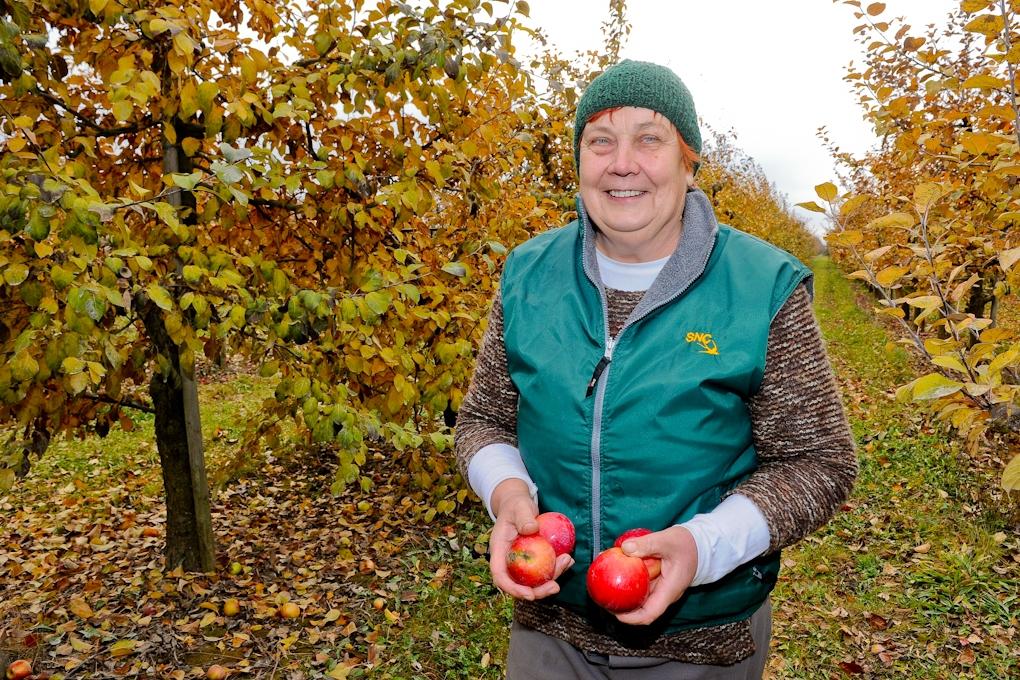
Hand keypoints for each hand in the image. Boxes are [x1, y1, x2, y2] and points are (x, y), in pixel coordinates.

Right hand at [487, 480, 573, 600]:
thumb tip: (531, 529)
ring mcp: (520, 562)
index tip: (529, 594)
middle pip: (519, 584)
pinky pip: (543, 569)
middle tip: (555, 587)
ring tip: (567, 561)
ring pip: (534, 579)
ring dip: (551, 577)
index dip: (513, 589)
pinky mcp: (533, 560)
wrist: (520, 505)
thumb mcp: (519, 507)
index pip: (500, 576)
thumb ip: (523, 517)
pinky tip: (568, 559)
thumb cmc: (517, 505)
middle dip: (537, 591)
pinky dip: (556, 568)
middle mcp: (508, 560)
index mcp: (498, 551)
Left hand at [612, 525, 697, 624]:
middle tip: (604, 598)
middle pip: (641, 609)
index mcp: (669, 591)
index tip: (615, 612)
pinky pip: (641, 586)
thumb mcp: (667, 540)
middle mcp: (664, 594)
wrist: (699, 544)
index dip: (631, 617)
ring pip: (640, 597)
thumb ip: (647, 544)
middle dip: (622, 607)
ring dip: (624, 594)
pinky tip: (616, 571)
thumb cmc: (687, 544)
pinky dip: (628, 581)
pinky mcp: (657, 581)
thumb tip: (625, 549)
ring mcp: (660, 589)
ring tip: (605, 585)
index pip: (649, 614)